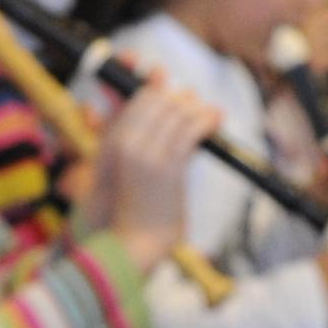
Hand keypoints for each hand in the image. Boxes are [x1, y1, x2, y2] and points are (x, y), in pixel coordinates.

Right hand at [87, 76, 217, 246]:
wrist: (132, 242)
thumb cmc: (127, 208)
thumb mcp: (118, 168)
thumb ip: (128, 137)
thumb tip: (145, 106)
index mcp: (111, 141)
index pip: (138, 97)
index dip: (156, 86)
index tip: (173, 89)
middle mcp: (126, 141)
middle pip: (158, 98)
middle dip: (179, 97)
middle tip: (194, 103)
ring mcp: (146, 152)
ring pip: (177, 111)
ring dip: (196, 108)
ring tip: (209, 113)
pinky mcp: (168, 167)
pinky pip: (191, 130)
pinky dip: (207, 120)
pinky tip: (215, 120)